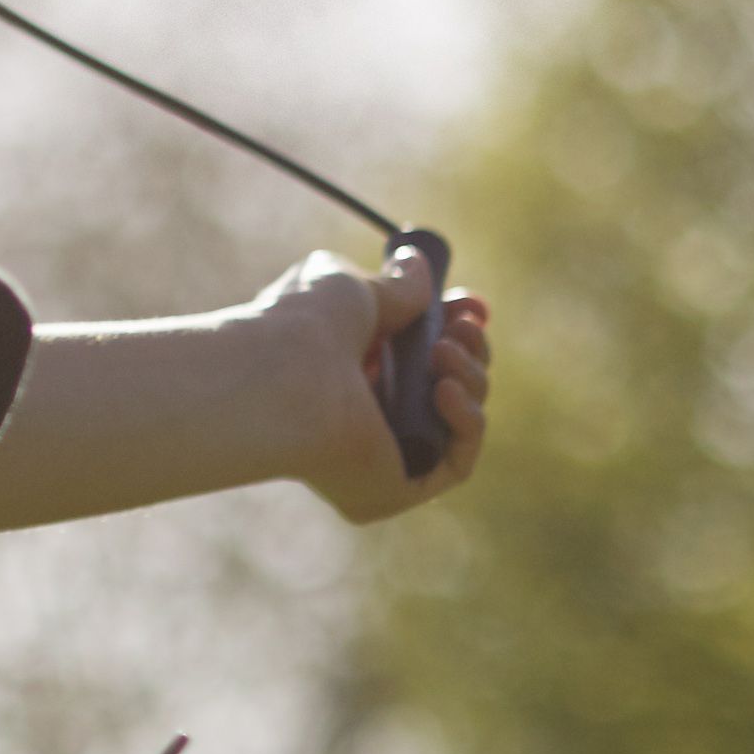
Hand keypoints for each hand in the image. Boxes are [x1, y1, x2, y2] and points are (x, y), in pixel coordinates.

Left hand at [251, 241, 492, 523]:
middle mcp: (359, 418)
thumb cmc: (303, 323)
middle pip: (444, 388)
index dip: (452, 329)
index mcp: (344, 370)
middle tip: (462, 327)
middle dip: (467, 351)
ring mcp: (379, 458)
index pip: (414, 358)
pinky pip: (456, 462)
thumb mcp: (353, 288)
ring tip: (443, 351)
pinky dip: (466, 422)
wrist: (280, 374)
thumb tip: (415, 263)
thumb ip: (392, 285)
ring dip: (468, 378)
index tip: (472, 305)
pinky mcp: (395, 489)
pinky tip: (444, 389)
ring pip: (456, 423)